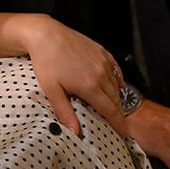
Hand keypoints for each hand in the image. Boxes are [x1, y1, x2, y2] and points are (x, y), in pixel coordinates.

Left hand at [19, 15, 126, 137]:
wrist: (44, 34)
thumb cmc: (45, 61)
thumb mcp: (52, 90)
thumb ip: (64, 111)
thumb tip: (75, 132)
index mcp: (90, 86)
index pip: (110, 110)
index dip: (119, 124)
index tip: (124, 133)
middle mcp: (100, 74)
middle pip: (115, 99)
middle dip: (118, 113)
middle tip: (119, 123)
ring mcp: (102, 61)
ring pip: (116, 84)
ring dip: (117, 97)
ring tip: (115, 107)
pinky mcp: (101, 50)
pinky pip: (116, 68)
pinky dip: (118, 79)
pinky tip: (117, 84)